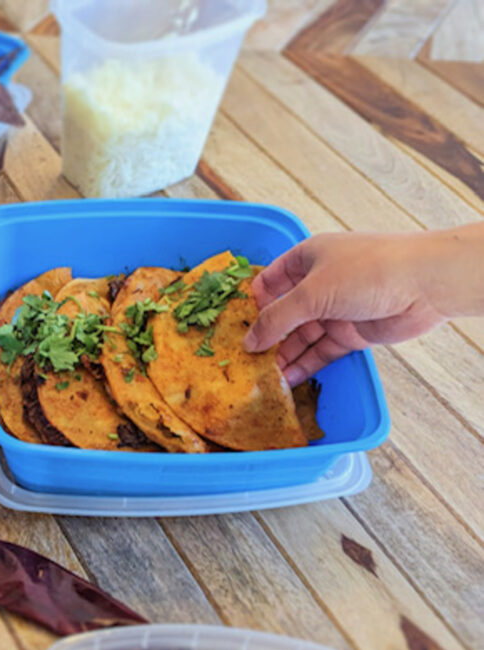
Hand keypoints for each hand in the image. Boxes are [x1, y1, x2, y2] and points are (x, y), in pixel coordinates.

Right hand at [243, 226, 483, 384]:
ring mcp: (336, 308)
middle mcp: (320, 282)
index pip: (270, 280)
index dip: (253, 302)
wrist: (426, 284)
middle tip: (245, 359)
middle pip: (284, 312)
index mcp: (307, 258)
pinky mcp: (352, 331)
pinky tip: (288, 379)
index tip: (236, 326)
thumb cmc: (368, 271)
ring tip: (262, 376)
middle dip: (266, 335)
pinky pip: (321, 350)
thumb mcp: (311, 292)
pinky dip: (305, 364)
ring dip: (284, 354)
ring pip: (301, 335)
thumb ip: (277, 319)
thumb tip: (249, 341)